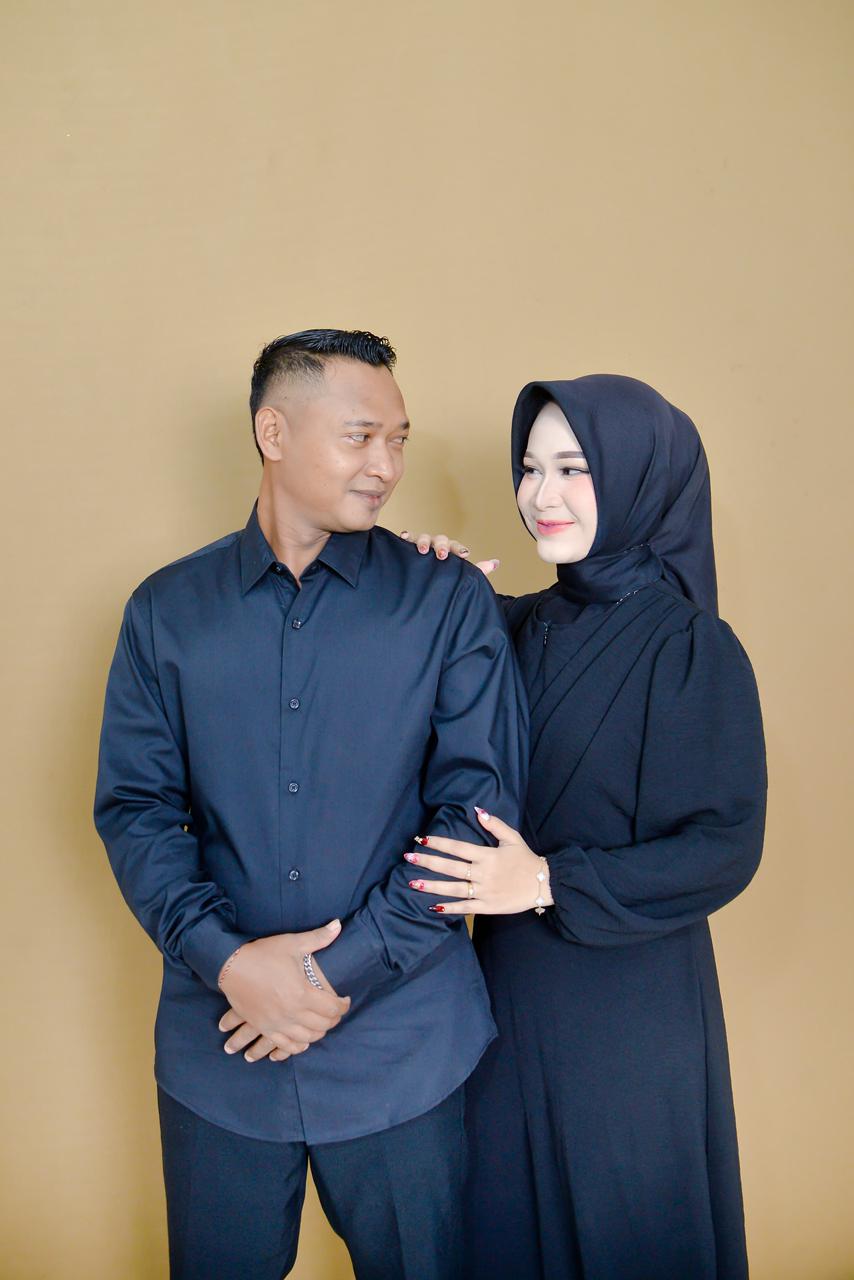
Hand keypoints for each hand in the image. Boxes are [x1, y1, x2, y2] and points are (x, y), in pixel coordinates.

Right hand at [217, 921, 349, 1062]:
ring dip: (318, 1033)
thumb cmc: (262, 954)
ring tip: (321, 1024)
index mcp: (302, 993)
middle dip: (334, 1019)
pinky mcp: (264, 1028)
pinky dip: (298, 1046)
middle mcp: (292, 1013)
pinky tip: (302, 1040)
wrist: (231, 966)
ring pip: (306, 1039)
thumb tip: (338, 925)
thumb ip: (318, 937)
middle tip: (335, 1011)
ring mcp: (277, 1024)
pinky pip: (286, 1046)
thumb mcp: (292, 943)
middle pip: (322, 1026)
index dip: (343, 1006)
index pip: (332, 1008)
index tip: (345, 1000)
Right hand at [399, 530, 498, 577]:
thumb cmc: (445, 580)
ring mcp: (422, 546)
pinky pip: (407, 540)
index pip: (456, 547)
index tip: (465, 555)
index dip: (460, 550)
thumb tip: (496, 563)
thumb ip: (478, 570)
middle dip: (442, 546)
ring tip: (423, 550)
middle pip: (440, 540)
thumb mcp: (461, 577)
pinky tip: (404, 538)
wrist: (424, 590)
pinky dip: (407, 537)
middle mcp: (436, 546)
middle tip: (442, 556)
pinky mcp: (408, 549)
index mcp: (450, 552)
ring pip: (424, 538)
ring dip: (424, 542)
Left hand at [403, 808, 552, 915]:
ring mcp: (484, 892)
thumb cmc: (525, 859)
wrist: (543, 884)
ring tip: (413, 883)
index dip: (439, 843)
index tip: (421, 839)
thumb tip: (477, 809)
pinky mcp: (487, 907)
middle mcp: (482, 873)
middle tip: (408, 858)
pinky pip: (465, 908)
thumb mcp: (512, 837)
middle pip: (451, 867)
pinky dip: (449, 908)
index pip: (457, 847)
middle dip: (428, 862)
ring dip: (432, 886)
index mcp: (487, 855)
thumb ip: (494, 824)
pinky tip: (433, 906)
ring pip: (454, 888)